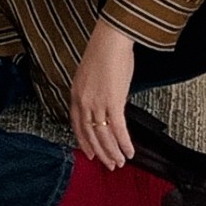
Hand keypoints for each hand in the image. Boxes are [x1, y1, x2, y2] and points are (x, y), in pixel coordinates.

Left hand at [68, 18, 136, 169]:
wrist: (110, 40)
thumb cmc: (103, 53)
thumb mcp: (89, 76)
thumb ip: (92, 93)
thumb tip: (103, 106)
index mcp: (75, 95)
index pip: (77, 125)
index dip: (84, 142)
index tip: (90, 153)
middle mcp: (83, 102)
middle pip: (90, 134)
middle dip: (100, 152)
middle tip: (109, 164)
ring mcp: (97, 103)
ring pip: (104, 135)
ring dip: (113, 152)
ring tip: (120, 162)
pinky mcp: (113, 102)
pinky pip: (118, 129)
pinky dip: (124, 143)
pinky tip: (130, 151)